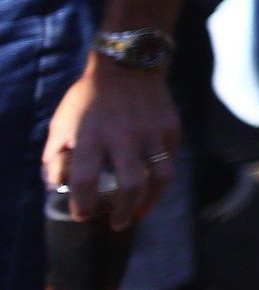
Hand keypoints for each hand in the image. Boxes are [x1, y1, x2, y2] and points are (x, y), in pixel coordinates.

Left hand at [44, 61, 178, 226]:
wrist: (127, 65)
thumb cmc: (88, 99)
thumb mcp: (62, 123)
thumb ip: (55, 155)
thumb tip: (57, 186)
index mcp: (91, 135)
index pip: (86, 178)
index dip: (83, 203)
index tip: (82, 215)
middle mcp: (124, 135)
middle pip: (131, 184)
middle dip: (123, 211)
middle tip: (116, 224)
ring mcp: (152, 131)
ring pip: (160, 176)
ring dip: (150, 201)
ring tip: (139, 213)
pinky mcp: (171, 127)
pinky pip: (169, 159)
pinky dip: (160, 176)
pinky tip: (151, 185)